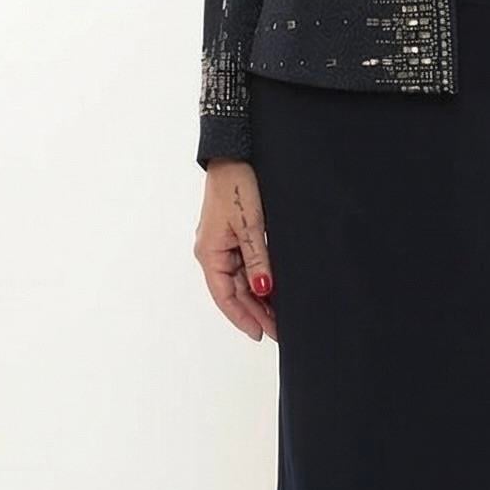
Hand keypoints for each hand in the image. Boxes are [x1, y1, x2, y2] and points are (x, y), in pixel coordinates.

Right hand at [195, 158, 277, 340]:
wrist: (234, 155)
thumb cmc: (236, 185)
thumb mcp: (251, 226)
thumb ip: (257, 260)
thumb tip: (263, 290)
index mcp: (210, 254)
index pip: (225, 297)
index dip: (243, 318)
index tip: (261, 334)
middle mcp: (212, 253)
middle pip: (233, 293)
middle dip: (255, 312)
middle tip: (279, 330)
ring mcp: (222, 245)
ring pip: (240, 282)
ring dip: (258, 299)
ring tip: (279, 315)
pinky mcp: (233, 236)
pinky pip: (244, 266)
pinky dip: (258, 279)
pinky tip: (273, 290)